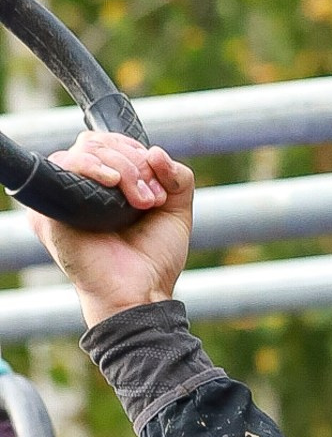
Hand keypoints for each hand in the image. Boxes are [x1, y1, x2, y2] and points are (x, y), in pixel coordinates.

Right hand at [21, 131, 193, 327]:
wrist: (140, 293)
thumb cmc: (153, 259)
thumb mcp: (176, 212)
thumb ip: (178, 177)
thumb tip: (156, 152)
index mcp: (103, 185)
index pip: (110, 143)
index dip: (136, 153)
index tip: (158, 184)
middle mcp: (80, 187)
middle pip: (97, 142)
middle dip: (133, 163)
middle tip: (151, 199)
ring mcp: (63, 196)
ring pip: (86, 150)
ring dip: (123, 169)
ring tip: (142, 202)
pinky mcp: (49, 208)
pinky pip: (64, 166)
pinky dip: (91, 167)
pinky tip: (112, 182)